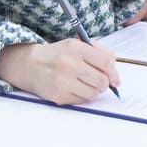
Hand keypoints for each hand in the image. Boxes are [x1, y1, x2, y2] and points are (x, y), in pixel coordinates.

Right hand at [0, 39, 118, 104]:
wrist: (30, 65)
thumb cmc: (59, 55)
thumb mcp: (77, 45)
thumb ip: (100, 52)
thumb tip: (116, 72)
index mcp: (75, 48)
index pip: (106, 63)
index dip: (114, 73)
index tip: (115, 80)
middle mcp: (68, 64)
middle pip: (101, 81)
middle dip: (104, 84)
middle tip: (98, 82)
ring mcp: (62, 81)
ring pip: (93, 94)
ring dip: (93, 91)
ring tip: (83, 84)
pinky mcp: (58, 95)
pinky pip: (81, 101)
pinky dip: (81, 96)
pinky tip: (72, 88)